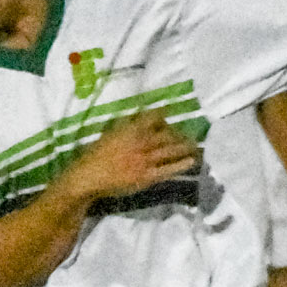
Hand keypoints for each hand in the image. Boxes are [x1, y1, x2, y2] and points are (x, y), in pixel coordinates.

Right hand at [58, 109, 200, 203]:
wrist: (88, 177)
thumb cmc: (95, 155)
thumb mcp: (109, 133)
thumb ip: (125, 126)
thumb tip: (139, 117)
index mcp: (130, 130)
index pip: (153, 117)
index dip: (164, 113)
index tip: (173, 109)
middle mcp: (141, 143)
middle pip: (166, 134)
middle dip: (180, 132)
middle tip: (192, 131)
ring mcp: (145, 160)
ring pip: (170, 151)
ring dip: (186, 147)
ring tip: (197, 145)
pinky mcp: (147, 177)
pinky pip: (168, 170)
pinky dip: (181, 165)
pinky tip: (192, 161)